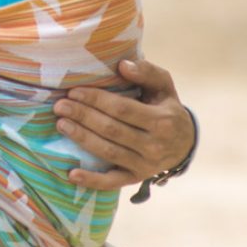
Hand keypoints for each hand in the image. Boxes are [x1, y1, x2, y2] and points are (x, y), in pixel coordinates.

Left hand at [54, 59, 192, 189]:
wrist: (185, 144)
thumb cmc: (167, 108)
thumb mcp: (164, 87)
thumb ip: (147, 72)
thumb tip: (123, 65)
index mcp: (162, 120)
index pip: (122, 109)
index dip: (96, 100)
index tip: (74, 92)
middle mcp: (154, 145)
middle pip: (111, 130)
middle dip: (83, 116)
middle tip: (60, 106)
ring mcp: (145, 165)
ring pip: (108, 152)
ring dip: (82, 139)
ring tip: (61, 125)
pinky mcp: (136, 178)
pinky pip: (112, 182)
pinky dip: (92, 180)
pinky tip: (72, 174)